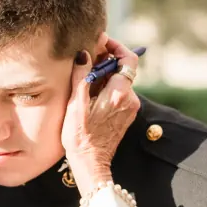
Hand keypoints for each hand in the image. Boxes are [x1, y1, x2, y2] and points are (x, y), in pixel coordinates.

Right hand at [60, 36, 139, 197]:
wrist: (90, 163)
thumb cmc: (80, 137)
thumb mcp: (76, 104)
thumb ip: (82, 75)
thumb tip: (84, 54)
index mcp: (119, 94)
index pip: (128, 59)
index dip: (116, 47)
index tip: (100, 43)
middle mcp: (130, 99)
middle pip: (123, 69)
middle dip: (106, 60)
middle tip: (87, 58)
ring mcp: (129, 108)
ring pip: (120, 81)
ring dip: (104, 74)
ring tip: (84, 76)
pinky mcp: (126, 115)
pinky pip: (118, 93)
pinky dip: (106, 87)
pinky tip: (90, 93)